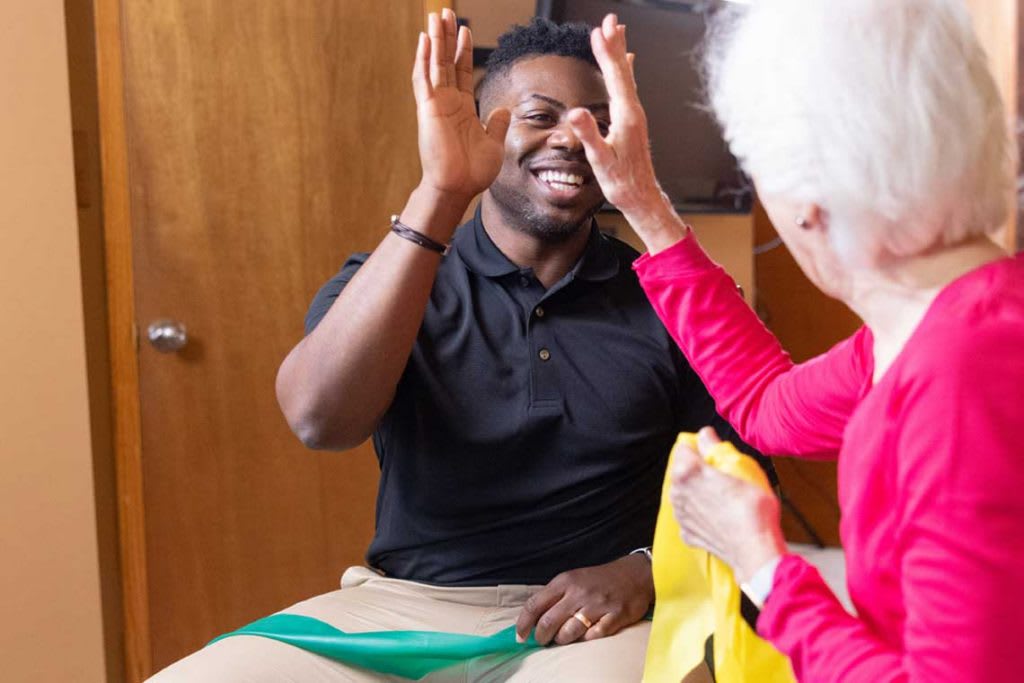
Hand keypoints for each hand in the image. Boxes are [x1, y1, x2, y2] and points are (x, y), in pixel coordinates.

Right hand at [412, 10, 510, 203]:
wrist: (457, 188)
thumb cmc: (473, 172)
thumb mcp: (493, 144)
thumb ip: (496, 124)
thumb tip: (503, 109)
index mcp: (462, 109)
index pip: (462, 72)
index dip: (462, 51)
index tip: (464, 30)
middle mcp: (448, 102)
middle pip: (446, 61)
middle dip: (447, 37)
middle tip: (446, 12)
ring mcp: (436, 104)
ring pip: (434, 64)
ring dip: (435, 40)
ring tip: (435, 16)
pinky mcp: (428, 109)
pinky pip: (424, 79)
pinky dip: (423, 59)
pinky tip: (424, 39)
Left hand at [515, 554, 652, 645]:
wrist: (634, 574)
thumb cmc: (598, 579)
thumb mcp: (573, 579)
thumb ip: (554, 596)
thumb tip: (533, 620)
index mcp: (565, 581)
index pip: (535, 605)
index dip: (523, 624)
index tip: (520, 636)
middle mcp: (579, 593)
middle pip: (548, 623)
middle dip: (541, 637)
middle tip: (543, 640)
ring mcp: (597, 605)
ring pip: (568, 633)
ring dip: (562, 640)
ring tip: (564, 638)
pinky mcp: (615, 616)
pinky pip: (593, 637)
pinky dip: (586, 640)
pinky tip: (586, 634)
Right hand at [566, 14, 685, 252]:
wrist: (641, 197)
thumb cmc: (621, 182)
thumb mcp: (601, 160)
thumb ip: (589, 135)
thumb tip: (575, 113)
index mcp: (626, 117)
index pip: (615, 77)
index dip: (606, 53)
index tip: (598, 31)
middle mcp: (634, 112)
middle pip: (624, 71)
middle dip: (616, 44)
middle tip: (612, 19)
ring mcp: (636, 116)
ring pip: (627, 76)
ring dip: (620, 53)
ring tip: (617, 32)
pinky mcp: (634, 121)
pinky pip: (628, 87)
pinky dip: (624, 70)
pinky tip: (627, 64)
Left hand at [669, 428, 785, 582]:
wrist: (755, 551)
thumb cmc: (753, 509)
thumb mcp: (741, 469)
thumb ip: (716, 449)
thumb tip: (704, 434)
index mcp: (687, 472)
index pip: (684, 447)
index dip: (702, 449)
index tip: (717, 456)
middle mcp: (677, 493)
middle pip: (683, 471)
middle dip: (698, 471)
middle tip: (724, 478)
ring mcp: (680, 516)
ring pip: (685, 494)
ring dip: (698, 493)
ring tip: (724, 499)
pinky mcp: (686, 534)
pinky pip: (690, 516)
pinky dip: (700, 514)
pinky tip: (719, 517)